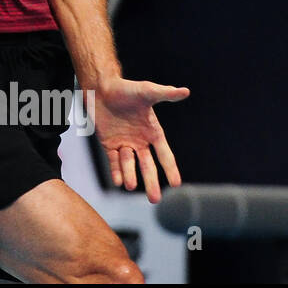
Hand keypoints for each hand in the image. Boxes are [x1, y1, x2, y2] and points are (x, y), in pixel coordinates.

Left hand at [91, 76, 189, 202]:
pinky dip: (116, 170)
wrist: (101, 87)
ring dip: (130, 175)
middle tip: (155, 200)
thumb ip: (165, 94)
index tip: (176, 184)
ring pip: (129, 164)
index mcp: (153, 132)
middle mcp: (140, 141)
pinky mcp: (109, 144)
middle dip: (151, 182)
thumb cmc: (126, 88)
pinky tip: (118, 181)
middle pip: (147, 165)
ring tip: (130, 185)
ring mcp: (124, 143)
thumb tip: (185, 91)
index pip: (164, 154)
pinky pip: (113, 160)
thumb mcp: (147, 92)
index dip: (170, 169)